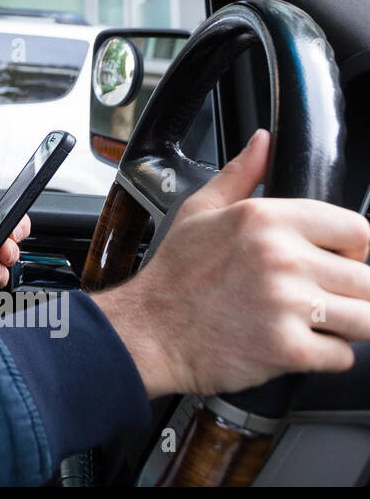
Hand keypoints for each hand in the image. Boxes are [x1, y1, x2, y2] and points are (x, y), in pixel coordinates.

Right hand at [94, 128, 369, 398]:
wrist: (149, 332)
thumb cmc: (175, 275)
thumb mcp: (200, 211)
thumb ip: (241, 174)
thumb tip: (264, 142)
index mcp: (265, 219)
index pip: (358, 229)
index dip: (353, 248)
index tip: (335, 260)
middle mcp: (282, 258)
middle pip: (367, 278)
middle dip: (349, 291)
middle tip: (316, 297)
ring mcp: (287, 305)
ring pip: (366, 318)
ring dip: (346, 324)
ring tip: (312, 322)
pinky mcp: (289, 349)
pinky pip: (343, 356)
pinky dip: (326, 355)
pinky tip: (295, 344)